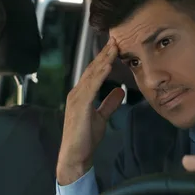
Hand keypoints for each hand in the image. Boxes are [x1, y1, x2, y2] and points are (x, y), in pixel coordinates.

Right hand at [56, 38, 124, 184]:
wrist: (75, 156)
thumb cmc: (86, 138)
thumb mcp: (101, 117)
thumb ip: (109, 104)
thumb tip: (119, 91)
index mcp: (82, 94)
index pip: (94, 72)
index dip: (104, 59)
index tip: (115, 46)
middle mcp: (77, 93)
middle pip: (92, 69)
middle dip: (104, 53)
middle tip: (115, 38)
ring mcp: (76, 99)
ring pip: (92, 74)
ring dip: (103, 59)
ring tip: (113, 47)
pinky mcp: (80, 106)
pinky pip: (91, 87)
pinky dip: (100, 75)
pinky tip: (108, 65)